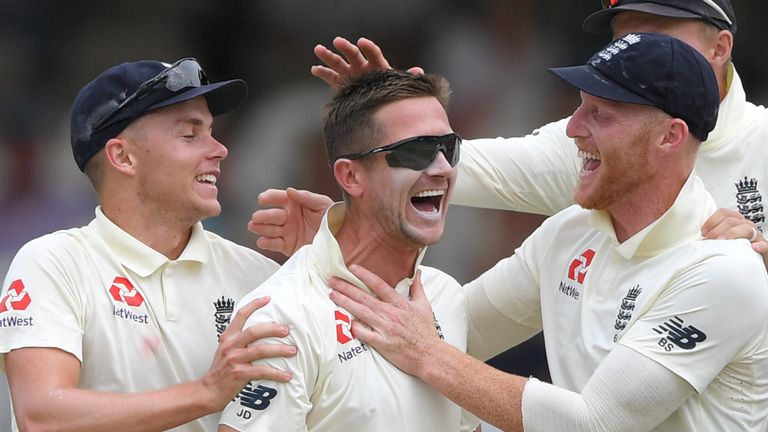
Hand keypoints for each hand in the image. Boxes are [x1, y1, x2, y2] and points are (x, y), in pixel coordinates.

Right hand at [200, 296, 296, 410]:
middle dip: (273, 329)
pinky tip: (287, 375)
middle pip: (254, 331)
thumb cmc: (220, 371)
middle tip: (286, 330)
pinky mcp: (239, 374)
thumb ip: (239, 341)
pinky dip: (276, 373)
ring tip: (292, 350)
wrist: (208, 391)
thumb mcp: (226, 350)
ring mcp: (235, 360)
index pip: (240, 316)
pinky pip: (262, 371)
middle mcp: (231, 346)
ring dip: (280, 350)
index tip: (267, 299)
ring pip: (261, 350)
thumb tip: (261, 333)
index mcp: (228, 338)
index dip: (254, 305)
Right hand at [248, 187, 332, 255]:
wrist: (340, 239)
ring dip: (260, 228)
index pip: (278, 198)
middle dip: (262, 216)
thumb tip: (289, 190)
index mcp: (294, 204)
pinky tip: (262, 241)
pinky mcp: (287, 246)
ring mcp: (286, 232)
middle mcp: (287, 217)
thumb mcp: (322, 204)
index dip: (269, 197)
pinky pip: (275, 244)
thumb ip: (306, 197)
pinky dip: (267, 243)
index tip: (262, 199)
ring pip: (270, 229)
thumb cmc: (333, 217)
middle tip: (256, 217)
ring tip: (253, 226)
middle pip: (271, 215)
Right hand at [311, 36, 423, 89]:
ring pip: (338, 63)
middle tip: (337, 41)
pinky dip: (322, 73)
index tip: (362, 42)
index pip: (373, 54)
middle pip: (353, 55)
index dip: (369, 48)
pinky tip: (314, 69)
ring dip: (328, 56)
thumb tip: (418, 72)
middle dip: (346, 48)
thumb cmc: (393, 93)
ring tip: (318, 49)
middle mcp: (363, 67)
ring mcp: (351, 74)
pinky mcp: (342, 83)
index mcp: (377, 66)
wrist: (383, 106)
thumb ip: (408, 78)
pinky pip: (331, 78)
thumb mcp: (401, 86)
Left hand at [328, 265, 439, 376]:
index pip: (379, 285)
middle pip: (364, 297)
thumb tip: (418, 273)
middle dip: (346, 287)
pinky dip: (354, 327)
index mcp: (400, 304)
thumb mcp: (425, 306)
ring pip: (361, 312)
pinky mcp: (381, 343)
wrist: (429, 355)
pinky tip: (346, 322)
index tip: (352, 268)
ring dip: (345, 302)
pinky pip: (364, 333)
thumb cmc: (426, 332)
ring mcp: (385, 328)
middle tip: (332, 280)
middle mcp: (390, 314)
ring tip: (332, 295)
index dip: (364, 275)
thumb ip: (418, 288)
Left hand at [702, 208, 767, 270]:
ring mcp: (758, 237)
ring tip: (722, 242)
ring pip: (746, 229)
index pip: (724, 213)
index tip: (702, 232)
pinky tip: (754, 247)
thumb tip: (699, 237)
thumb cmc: (737, 252)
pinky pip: (766, 246)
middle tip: (708, 241)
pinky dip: (760, 246)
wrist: (756, 263)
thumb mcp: (724, 241)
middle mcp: (747, 226)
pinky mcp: (766, 250)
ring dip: (732, 234)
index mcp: (737, 222)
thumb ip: (714, 236)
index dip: (711, 220)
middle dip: (717, 230)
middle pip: (731, 221)